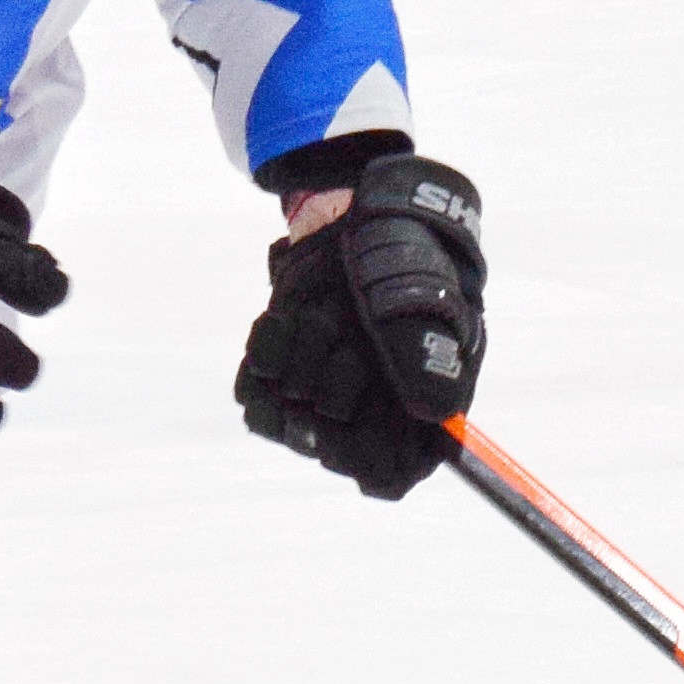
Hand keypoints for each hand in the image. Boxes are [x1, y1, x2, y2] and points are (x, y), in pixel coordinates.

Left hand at [236, 153, 484, 499]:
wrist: (359, 208)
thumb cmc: (406, 248)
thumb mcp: (424, 290)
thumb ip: (426, 351)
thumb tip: (432, 413)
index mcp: (421, 404)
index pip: (387, 474)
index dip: (360, 459)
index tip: (338, 426)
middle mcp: (371, 410)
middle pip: (324, 447)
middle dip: (325, 388)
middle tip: (340, 334)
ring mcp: (323, 393)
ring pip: (282, 420)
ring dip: (294, 364)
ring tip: (320, 315)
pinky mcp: (283, 371)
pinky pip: (251, 390)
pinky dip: (265, 349)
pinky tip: (286, 316)